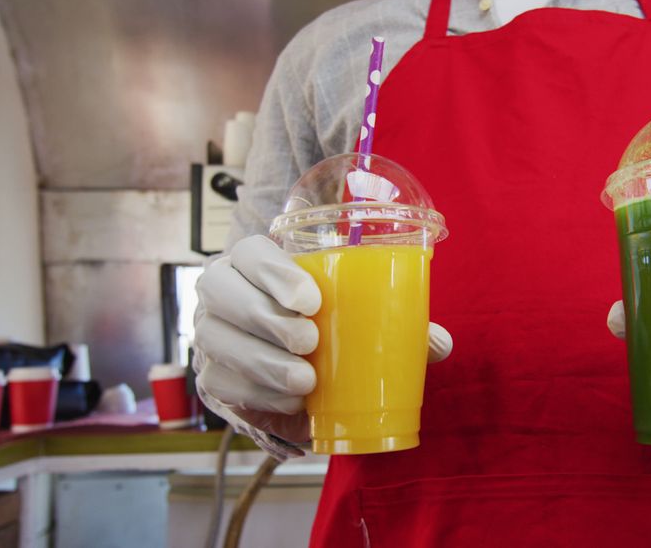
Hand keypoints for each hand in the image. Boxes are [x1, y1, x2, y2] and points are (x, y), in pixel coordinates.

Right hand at [193, 235, 453, 458]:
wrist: (290, 365)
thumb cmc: (327, 324)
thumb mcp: (359, 316)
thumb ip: (396, 323)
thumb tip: (441, 344)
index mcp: (255, 261)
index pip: (250, 251)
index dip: (274, 272)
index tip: (312, 301)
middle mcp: (222, 289)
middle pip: (222, 291)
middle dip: (266, 318)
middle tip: (310, 342)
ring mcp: (209, 331)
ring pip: (218, 339)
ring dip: (263, 362)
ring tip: (306, 380)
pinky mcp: (210, 374)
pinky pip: (221, 382)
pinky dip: (256, 393)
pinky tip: (289, 399)